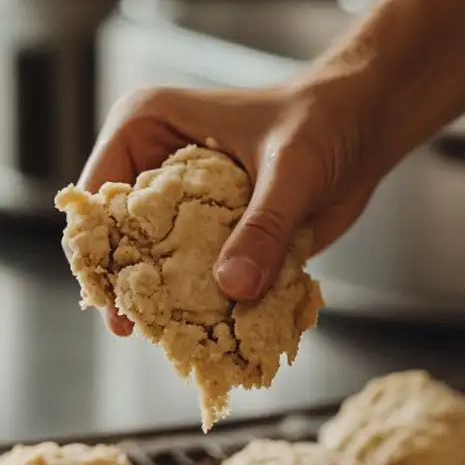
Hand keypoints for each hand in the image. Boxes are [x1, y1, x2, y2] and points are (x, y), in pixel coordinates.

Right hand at [73, 79, 383, 335]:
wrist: (364, 129)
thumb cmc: (321, 122)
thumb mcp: (291, 172)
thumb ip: (263, 228)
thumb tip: (233, 285)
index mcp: (146, 129)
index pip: (100, 197)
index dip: (100, 252)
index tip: (116, 303)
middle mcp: (156, 169)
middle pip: (122, 240)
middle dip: (135, 286)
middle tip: (144, 332)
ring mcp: (185, 206)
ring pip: (161, 265)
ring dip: (173, 303)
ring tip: (183, 342)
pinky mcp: (218, 235)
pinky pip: (203, 277)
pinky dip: (212, 305)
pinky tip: (221, 336)